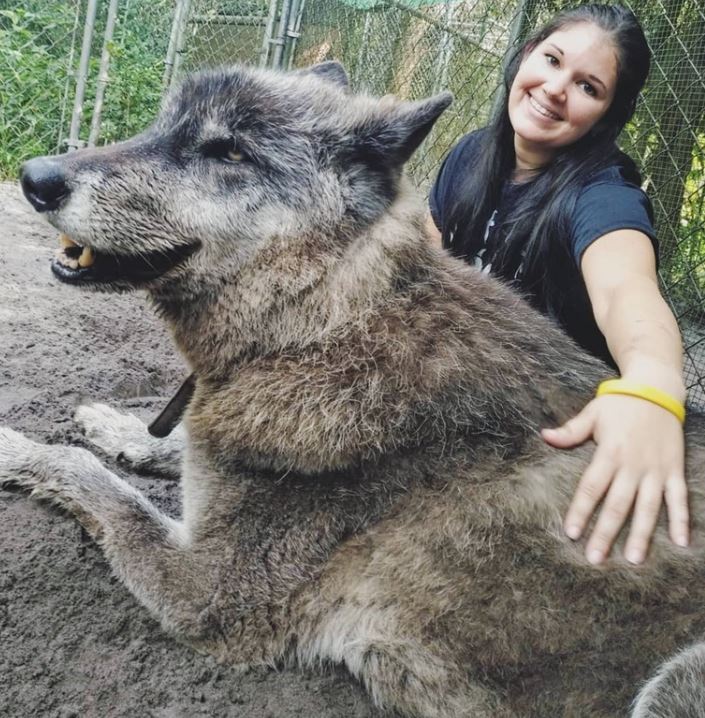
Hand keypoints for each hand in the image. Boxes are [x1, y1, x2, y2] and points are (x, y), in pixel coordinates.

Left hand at [542, 395, 687, 563]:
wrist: (657, 390)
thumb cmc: (620, 403)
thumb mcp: (592, 414)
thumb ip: (570, 431)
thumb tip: (545, 436)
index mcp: (609, 453)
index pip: (591, 488)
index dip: (581, 511)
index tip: (571, 533)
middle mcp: (633, 465)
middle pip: (617, 504)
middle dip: (606, 532)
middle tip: (596, 558)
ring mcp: (656, 469)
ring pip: (649, 507)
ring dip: (642, 534)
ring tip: (634, 559)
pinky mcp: (674, 469)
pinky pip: (679, 498)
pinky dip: (682, 519)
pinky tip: (680, 542)